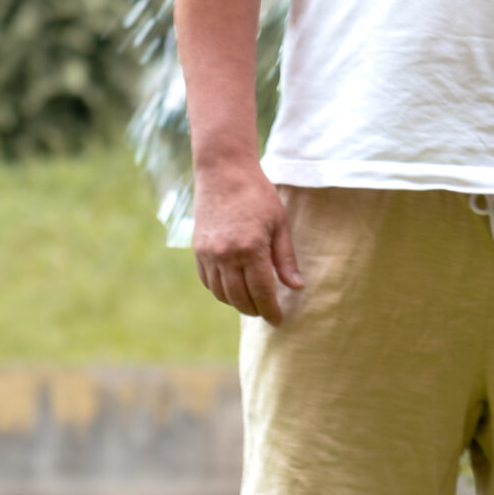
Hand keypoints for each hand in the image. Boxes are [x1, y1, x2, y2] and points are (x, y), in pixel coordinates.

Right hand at [192, 162, 303, 323]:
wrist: (223, 173)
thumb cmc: (258, 195)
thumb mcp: (280, 223)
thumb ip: (285, 258)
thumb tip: (296, 287)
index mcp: (251, 249)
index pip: (262, 292)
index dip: (270, 310)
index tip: (279, 321)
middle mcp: (226, 256)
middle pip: (240, 298)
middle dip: (255, 309)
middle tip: (267, 312)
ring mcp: (208, 254)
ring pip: (221, 293)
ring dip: (237, 303)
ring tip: (252, 302)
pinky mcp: (198, 251)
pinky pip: (208, 282)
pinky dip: (221, 291)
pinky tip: (234, 288)